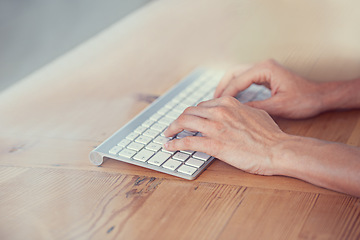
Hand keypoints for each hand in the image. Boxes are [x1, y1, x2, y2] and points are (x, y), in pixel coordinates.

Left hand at [164, 96, 287, 174]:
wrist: (277, 149)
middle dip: (179, 120)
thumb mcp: (255, 113)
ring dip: (172, 129)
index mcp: (228, 103)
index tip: (188, 119)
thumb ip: (240, 110)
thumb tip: (235, 112)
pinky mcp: (214, 144)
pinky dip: (175, 144)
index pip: (201, 105)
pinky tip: (169, 146)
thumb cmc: (270, 135)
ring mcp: (215, 127)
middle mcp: (219, 112)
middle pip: (189, 112)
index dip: (192, 113)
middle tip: (174, 127)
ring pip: (184, 123)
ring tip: (167, 134)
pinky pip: (187, 142)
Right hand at [214, 59, 323, 118]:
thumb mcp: (278, 107)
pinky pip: (245, 79)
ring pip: (237, 74)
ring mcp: (264, 69)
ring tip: (218, 101)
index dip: (225, 94)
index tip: (216, 106)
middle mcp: (263, 65)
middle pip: (233, 73)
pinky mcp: (266, 75)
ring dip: (227, 86)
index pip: (237, 80)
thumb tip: (235, 112)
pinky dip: (236, 87)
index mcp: (265, 69)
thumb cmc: (304, 100)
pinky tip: (231, 99)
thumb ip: (255, 107)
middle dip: (222, 87)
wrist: (320, 97)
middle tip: (212, 102)